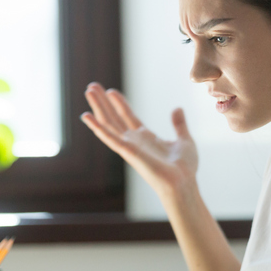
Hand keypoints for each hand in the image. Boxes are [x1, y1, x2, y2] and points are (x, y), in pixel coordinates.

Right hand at [81, 82, 198, 197]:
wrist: (183, 183)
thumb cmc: (185, 168)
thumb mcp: (185, 140)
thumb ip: (179, 124)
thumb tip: (177, 108)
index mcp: (146, 138)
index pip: (128, 117)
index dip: (119, 103)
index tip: (111, 91)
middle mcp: (134, 141)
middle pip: (114, 118)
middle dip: (102, 102)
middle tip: (91, 86)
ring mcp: (129, 146)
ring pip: (108, 123)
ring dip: (97, 107)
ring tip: (88, 90)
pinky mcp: (127, 152)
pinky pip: (109, 137)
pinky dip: (97, 127)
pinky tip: (86, 116)